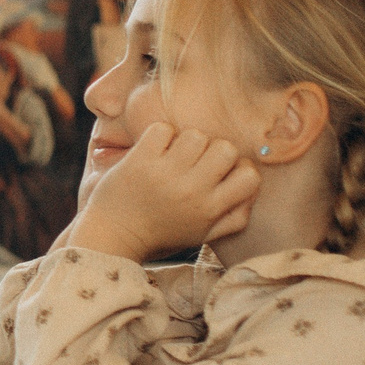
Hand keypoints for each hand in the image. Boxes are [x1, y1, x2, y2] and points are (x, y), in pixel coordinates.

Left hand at [65, 123, 258, 262]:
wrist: (112, 236)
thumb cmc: (160, 234)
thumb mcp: (203, 234)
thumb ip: (235, 217)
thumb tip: (253, 189)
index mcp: (210, 210)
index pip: (250, 176)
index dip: (239, 169)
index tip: (221, 173)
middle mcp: (191, 191)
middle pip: (226, 148)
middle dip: (213, 150)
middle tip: (195, 161)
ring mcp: (165, 174)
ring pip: (196, 135)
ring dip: (186, 140)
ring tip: (173, 155)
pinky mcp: (140, 160)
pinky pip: (163, 128)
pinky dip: (159, 134)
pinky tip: (153, 150)